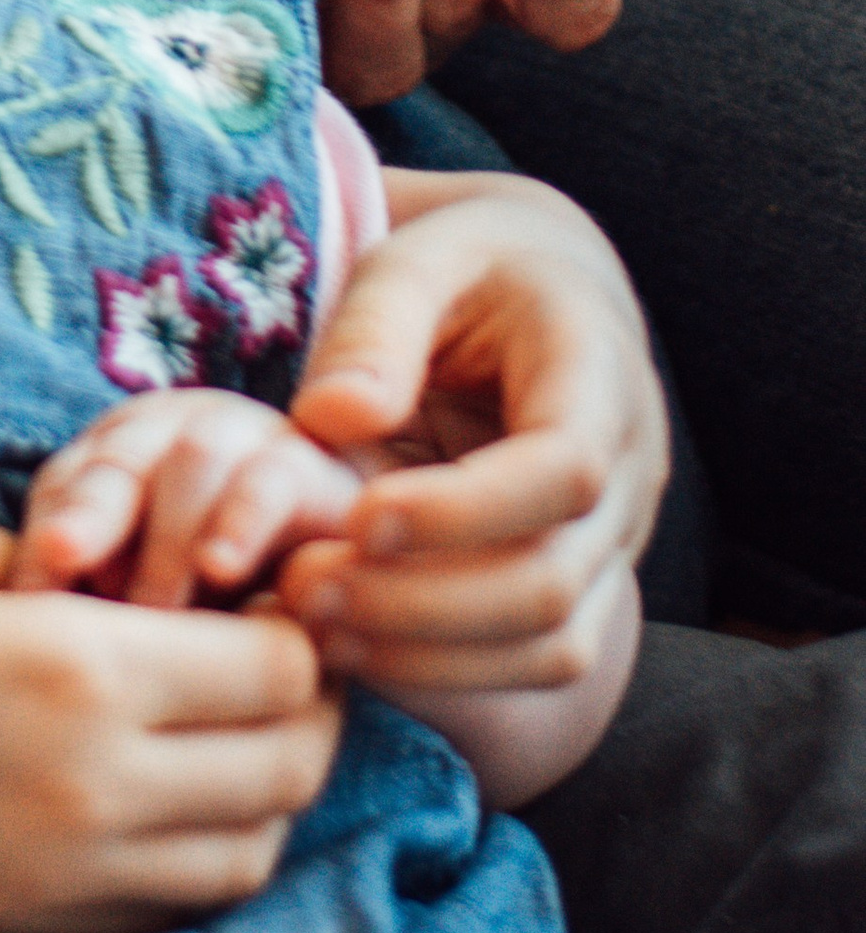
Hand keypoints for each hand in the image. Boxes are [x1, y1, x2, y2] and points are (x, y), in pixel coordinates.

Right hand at [0, 495, 340, 932]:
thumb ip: (34, 556)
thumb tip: (101, 573)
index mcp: (78, 670)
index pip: (274, 667)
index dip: (291, 620)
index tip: (260, 580)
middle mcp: (94, 790)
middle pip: (286, 773)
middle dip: (301, 707)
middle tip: (263, 649)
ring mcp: (58, 877)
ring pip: (243, 860)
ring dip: (260, 793)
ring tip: (214, 725)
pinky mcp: (16, 928)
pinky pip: (164, 909)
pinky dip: (193, 855)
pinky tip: (146, 791)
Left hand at [16, 390, 363, 608]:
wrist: (348, 562)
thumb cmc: (218, 595)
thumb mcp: (144, 593)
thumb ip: (93, 596)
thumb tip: (23, 638)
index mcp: (119, 454)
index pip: (66, 484)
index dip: (48, 535)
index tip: (25, 596)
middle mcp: (176, 434)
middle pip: (118, 461)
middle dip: (90, 515)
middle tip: (68, 576)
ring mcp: (245, 442)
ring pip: (193, 461)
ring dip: (168, 536)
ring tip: (154, 608)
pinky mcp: (313, 471)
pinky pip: (271, 482)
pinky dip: (241, 522)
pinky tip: (221, 571)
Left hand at [276, 175, 663, 700]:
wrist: (536, 294)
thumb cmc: (465, 270)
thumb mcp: (416, 259)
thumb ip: (375, 329)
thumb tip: (334, 418)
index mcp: (600, 374)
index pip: (568, 469)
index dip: (465, 511)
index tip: (359, 518)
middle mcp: (632, 474)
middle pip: (553, 581)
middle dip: (422, 603)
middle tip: (302, 585)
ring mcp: (613, 544)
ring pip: (549, 647)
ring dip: (426, 655)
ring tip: (311, 622)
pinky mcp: (580, 589)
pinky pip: (531, 665)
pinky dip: (442, 673)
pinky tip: (348, 645)